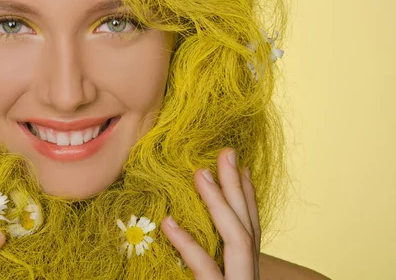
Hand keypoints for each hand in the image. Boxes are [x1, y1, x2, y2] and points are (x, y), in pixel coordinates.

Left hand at [161, 148, 260, 278]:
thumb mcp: (212, 277)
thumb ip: (207, 259)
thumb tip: (178, 223)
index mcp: (247, 270)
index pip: (252, 228)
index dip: (249, 196)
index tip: (243, 166)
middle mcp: (249, 276)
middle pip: (248, 225)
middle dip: (238, 187)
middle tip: (227, 152)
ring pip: (238, 239)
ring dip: (219, 202)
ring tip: (200, 173)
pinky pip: (205, 267)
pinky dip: (187, 243)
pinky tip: (168, 222)